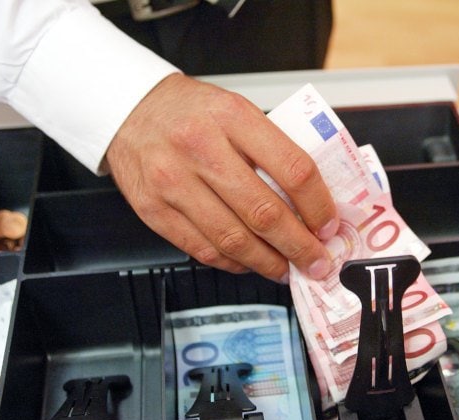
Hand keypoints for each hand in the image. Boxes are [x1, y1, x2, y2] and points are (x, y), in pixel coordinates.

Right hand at [106, 73, 338, 281]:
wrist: (129, 110)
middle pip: (264, 213)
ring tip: (288, 269)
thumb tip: (311, 201)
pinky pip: (203, 249)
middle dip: (300, 247)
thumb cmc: (191, 112)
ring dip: (269, 263)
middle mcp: (200, 148)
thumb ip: (271, 148)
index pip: (292, 169)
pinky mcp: (154, 210)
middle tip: (317, 262)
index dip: (318, 206)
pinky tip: (251, 262)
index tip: (329, 226)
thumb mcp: (237, 110)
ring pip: (234, 239)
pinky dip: (234, 263)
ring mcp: (172, 182)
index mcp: (232, 117)